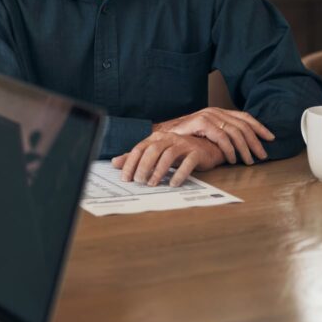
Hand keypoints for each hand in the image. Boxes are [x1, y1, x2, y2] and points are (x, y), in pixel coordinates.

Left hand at [111, 132, 225, 186]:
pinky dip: (179, 174)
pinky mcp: (197, 153)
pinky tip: (173, 183)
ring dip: (159, 171)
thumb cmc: (178, 151)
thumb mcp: (156, 154)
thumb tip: (115, 163)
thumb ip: (137, 158)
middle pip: (152, 150)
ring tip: (153, 184)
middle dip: (143, 166)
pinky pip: (187, 163)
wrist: (206, 147)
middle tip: (138, 181)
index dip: (130, 163)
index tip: (125, 178)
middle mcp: (169, 138)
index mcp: (156, 137)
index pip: (139, 148)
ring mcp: (183, 144)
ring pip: (168, 155)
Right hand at [153, 108, 274, 164]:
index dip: (260, 127)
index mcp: (218, 111)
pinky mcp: (201, 123)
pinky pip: (222, 137)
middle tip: (262, 156)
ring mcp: (208, 115)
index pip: (244, 116)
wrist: (161, 134)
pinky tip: (231, 159)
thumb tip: (241, 143)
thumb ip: (220, 133)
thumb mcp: (205, 133)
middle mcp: (214, 111)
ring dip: (245, 149)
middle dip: (256, 142)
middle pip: (243, 125)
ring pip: (235, 132)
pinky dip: (229, 150)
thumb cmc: (183, 136)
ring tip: (248, 161)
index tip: (271, 138)